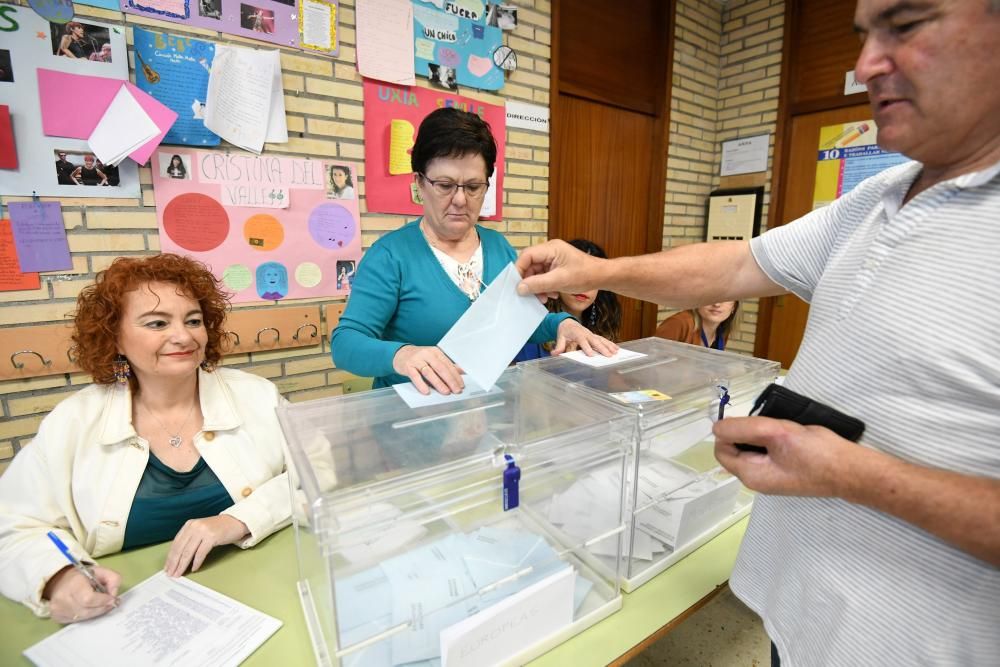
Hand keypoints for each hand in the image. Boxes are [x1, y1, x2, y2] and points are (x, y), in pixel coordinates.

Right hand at [44, 565, 120, 623]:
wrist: (60, 581)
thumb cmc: (83, 577)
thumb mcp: (101, 571)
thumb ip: (113, 579)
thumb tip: (114, 594)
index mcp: (73, 584)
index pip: (88, 599)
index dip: (103, 601)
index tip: (112, 599)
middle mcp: (62, 598)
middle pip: (87, 611)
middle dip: (102, 607)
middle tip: (109, 603)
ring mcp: (57, 610)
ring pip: (84, 617)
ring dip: (95, 612)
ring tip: (99, 604)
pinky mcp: (57, 617)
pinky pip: (77, 621)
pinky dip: (87, 616)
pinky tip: (88, 608)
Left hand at [164, 515, 247, 576]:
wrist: (235, 522)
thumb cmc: (218, 529)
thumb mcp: (200, 530)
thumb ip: (190, 539)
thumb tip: (178, 557)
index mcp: (189, 525)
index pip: (175, 543)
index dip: (170, 557)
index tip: (167, 567)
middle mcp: (194, 526)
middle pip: (180, 548)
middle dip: (174, 563)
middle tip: (171, 574)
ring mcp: (203, 531)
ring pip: (188, 551)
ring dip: (182, 565)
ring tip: (179, 573)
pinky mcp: (212, 537)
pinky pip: (201, 553)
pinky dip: (196, 562)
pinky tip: (194, 569)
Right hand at [392, 345, 463, 395]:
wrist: (401, 354)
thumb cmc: (420, 358)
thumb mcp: (434, 358)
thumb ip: (446, 365)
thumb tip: (461, 371)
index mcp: (435, 352)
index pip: (448, 364)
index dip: (455, 375)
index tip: (461, 385)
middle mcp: (427, 354)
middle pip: (440, 368)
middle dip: (450, 380)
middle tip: (456, 390)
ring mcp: (417, 360)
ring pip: (429, 372)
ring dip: (438, 383)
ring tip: (445, 392)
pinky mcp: (408, 367)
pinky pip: (415, 376)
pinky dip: (421, 384)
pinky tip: (426, 392)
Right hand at [515, 240, 605, 301]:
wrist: (601, 277)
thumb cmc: (585, 275)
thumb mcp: (559, 281)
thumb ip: (538, 284)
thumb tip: (520, 288)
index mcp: (550, 248)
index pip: (526, 256)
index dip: (519, 270)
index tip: (517, 285)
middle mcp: (550, 251)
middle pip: (530, 265)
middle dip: (530, 282)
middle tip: (531, 295)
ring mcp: (553, 259)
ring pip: (536, 273)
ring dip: (538, 287)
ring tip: (544, 298)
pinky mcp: (556, 267)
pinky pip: (544, 276)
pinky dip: (545, 287)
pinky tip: (552, 294)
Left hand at [551, 319, 617, 355]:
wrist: (568, 322)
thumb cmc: (564, 331)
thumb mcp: (560, 337)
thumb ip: (559, 346)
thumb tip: (554, 353)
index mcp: (577, 334)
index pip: (583, 341)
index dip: (587, 348)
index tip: (592, 355)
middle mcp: (586, 333)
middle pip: (595, 341)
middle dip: (602, 348)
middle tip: (609, 356)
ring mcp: (592, 334)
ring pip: (602, 340)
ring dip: (609, 346)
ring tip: (616, 352)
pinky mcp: (594, 336)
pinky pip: (603, 340)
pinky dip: (610, 344)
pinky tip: (616, 349)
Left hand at [713, 416, 859, 496]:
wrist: (853, 471)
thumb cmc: (816, 453)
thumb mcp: (776, 433)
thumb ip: (743, 429)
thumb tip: (716, 427)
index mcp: (750, 475)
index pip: (722, 449)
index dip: (728, 431)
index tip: (749, 418)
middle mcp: (757, 481)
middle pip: (735, 450)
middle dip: (746, 432)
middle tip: (769, 423)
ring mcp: (772, 478)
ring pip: (752, 450)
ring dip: (760, 435)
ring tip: (781, 428)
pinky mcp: (785, 473)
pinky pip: (767, 454)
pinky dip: (772, 441)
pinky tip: (788, 435)